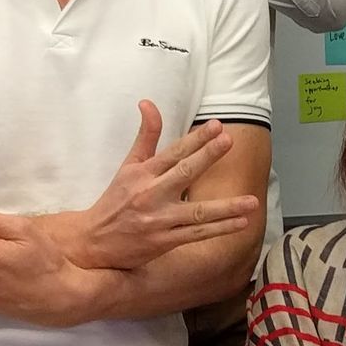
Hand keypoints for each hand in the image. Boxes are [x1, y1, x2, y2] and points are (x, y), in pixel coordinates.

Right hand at [42, 100, 259, 270]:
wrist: (93, 242)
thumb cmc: (115, 200)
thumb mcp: (128, 166)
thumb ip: (145, 136)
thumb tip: (148, 103)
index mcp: (143, 174)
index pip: (173, 152)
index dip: (196, 139)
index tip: (217, 126)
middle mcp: (151, 195)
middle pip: (184, 173)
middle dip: (207, 156)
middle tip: (230, 141)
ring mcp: (159, 220)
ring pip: (197, 212)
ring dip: (226, 207)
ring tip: (253, 200)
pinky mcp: (164, 241)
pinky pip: (196, 234)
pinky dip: (219, 229)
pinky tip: (241, 223)